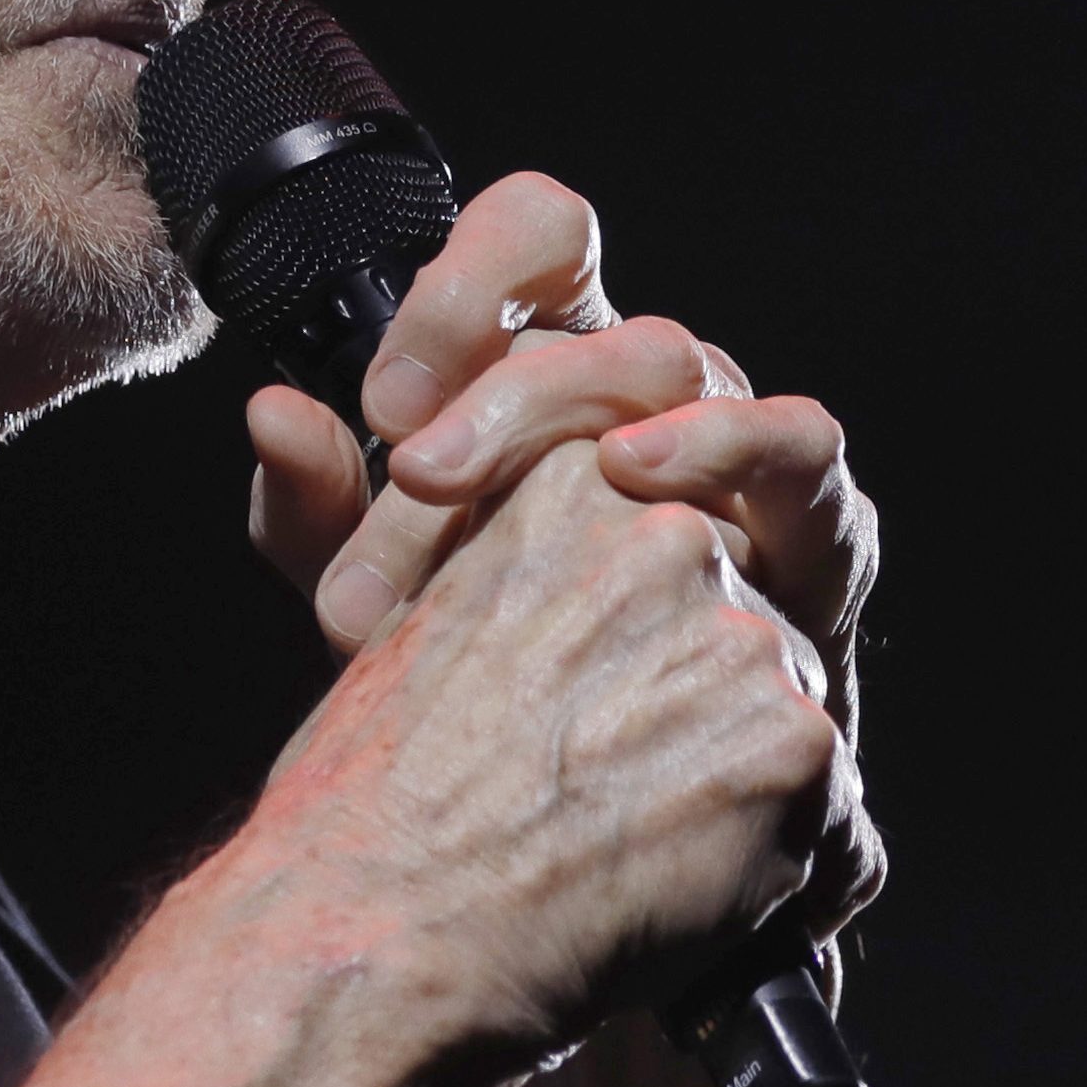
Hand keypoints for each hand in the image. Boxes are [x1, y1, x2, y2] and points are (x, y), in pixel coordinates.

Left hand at [241, 174, 884, 928]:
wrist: (589, 843)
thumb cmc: (487, 698)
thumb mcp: (379, 605)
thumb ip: (320, 515)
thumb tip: (273, 414)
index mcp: (550, 375)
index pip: (539, 243)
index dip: (467, 284)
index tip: (381, 400)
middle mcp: (651, 397)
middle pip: (603, 321)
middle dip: (506, 388)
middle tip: (416, 472)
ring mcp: (738, 459)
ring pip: (695, 364)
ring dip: (597, 411)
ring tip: (537, 476)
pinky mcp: (812, 540)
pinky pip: (805, 450)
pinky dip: (732, 447)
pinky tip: (646, 486)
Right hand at [251, 437, 853, 1051]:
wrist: (379, 926)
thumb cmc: (363, 804)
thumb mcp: (410, 634)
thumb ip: (515, 588)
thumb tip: (552, 627)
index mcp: (571, 486)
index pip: (663, 558)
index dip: (624, 657)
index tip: (571, 715)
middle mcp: (672, 536)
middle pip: (734, 634)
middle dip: (686, 720)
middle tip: (586, 798)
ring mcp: (742, 636)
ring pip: (785, 727)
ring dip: (727, 794)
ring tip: (611, 851)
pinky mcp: (791, 740)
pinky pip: (825, 824)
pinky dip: (770, 879)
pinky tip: (665, 899)